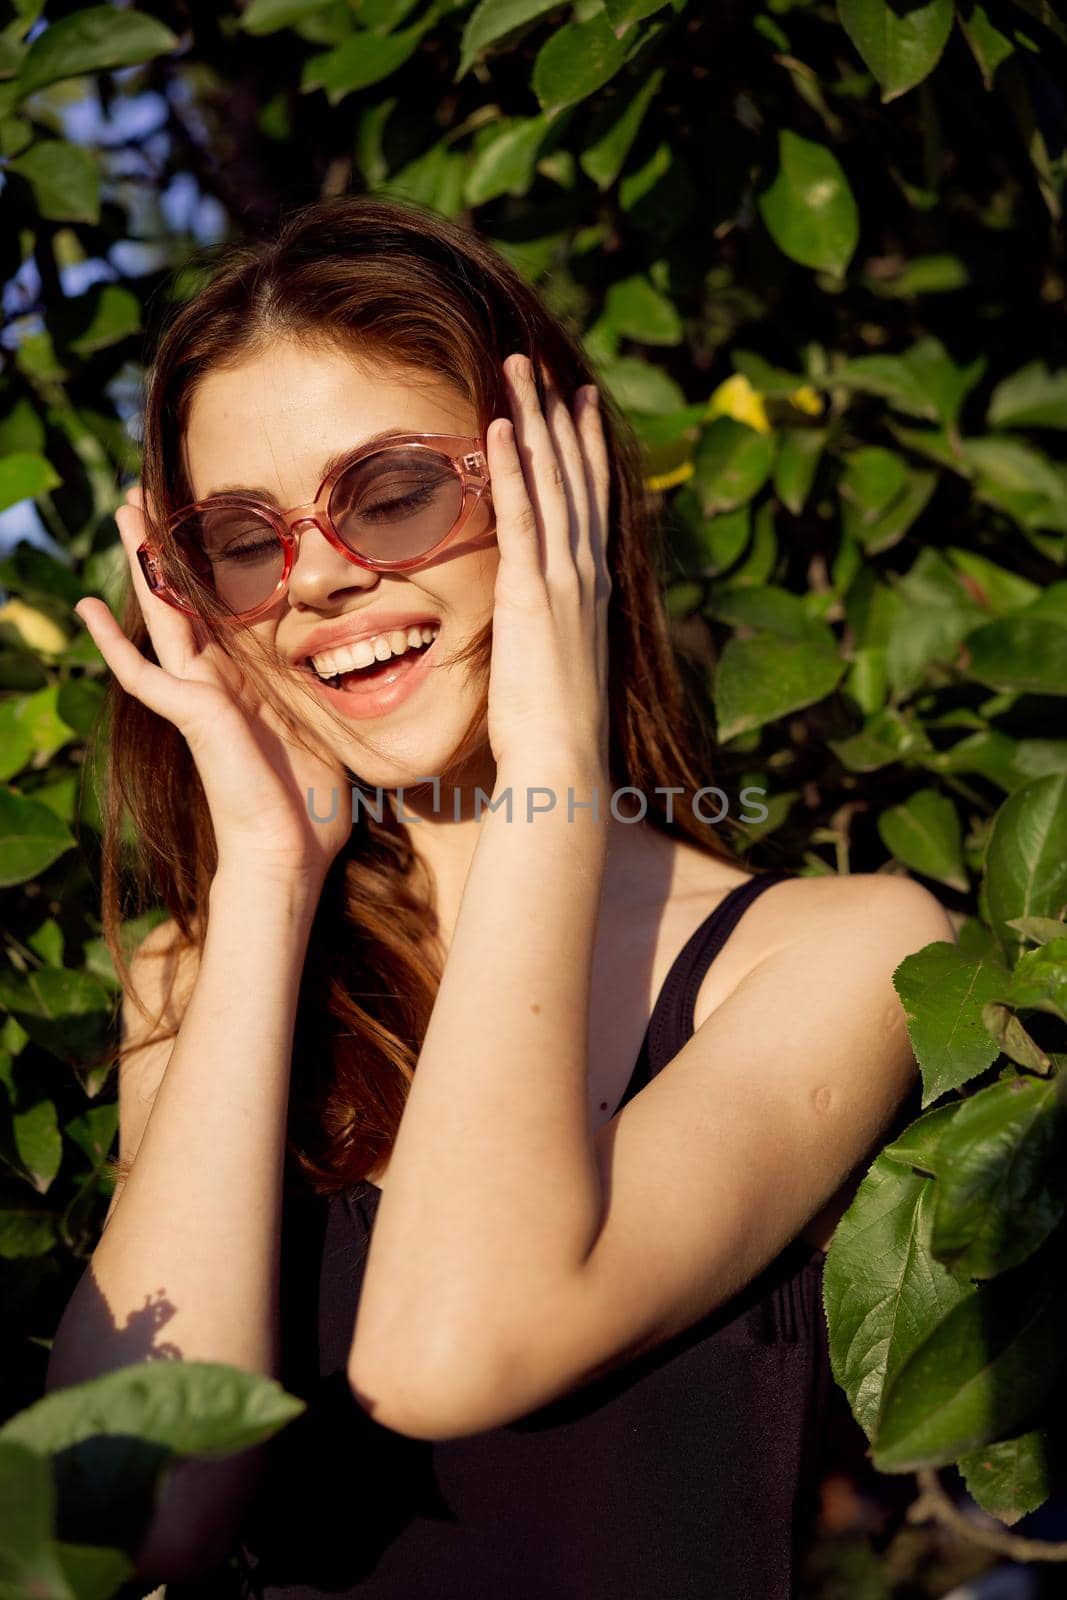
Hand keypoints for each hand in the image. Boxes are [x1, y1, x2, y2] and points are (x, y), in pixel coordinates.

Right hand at [75, 487, 352, 885]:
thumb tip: (360, 666)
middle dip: (164, 545)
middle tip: (141, 496)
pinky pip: (144, 674)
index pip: (221, 608)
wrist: (289, 852)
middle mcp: (217, 681)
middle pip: (182, 598)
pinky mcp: (192, 714)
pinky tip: (86, 611)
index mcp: (247, 680)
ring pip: (162, 615)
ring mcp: (199, 696)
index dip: (210, 564)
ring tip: (123, 511)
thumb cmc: (309, 804)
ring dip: (143, 562)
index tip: (206, 519)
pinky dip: (113, 645)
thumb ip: (322, 692)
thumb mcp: (324, 728)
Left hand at [485, 355, 611, 777]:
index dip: (585, 448)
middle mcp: (584, 573)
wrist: (564, 759)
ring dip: (533, 420)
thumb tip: (539, 622)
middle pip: (574, 476)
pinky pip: (521, 517)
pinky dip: (512, 469)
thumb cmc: (556, 730)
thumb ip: (551, 630)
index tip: (579, 402)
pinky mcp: (530, 594)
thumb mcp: (557, 664)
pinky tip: (499, 426)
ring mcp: (561, 580)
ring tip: (519, 369)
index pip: (591, 502)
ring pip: (550, 482)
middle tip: (542, 365)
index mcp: (592, 589)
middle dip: (557, 416)